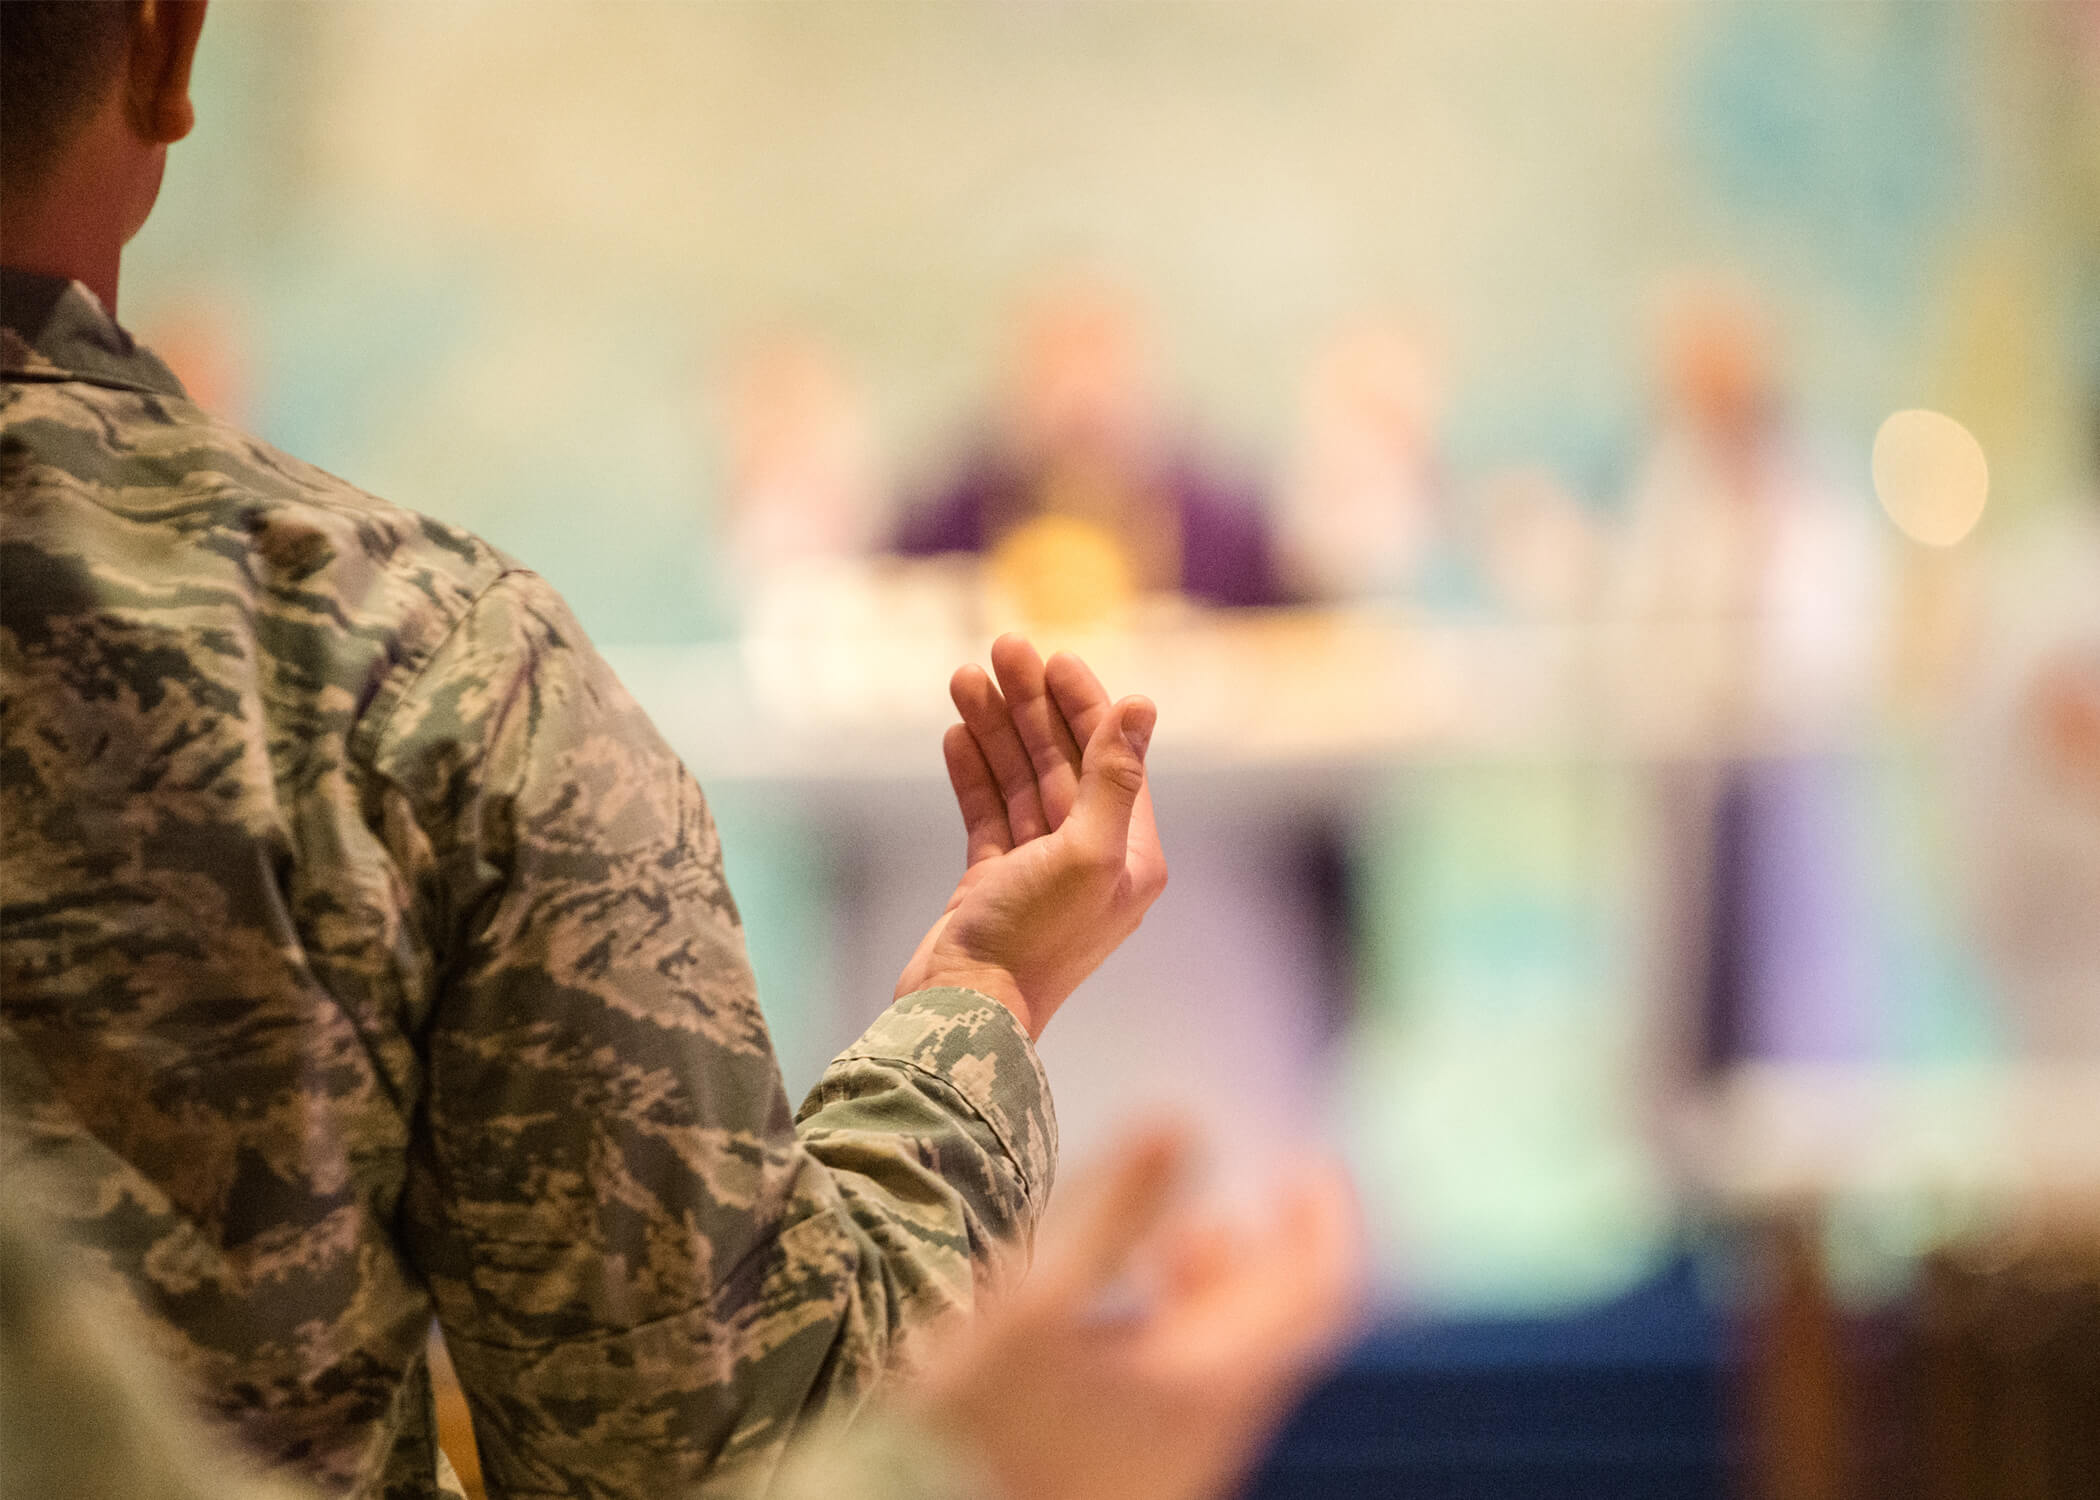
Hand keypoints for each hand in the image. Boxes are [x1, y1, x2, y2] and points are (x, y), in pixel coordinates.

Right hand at [896, 635, 1167, 1037]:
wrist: (963, 1013)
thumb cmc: (1032, 940)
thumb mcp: (1086, 853)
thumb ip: (1113, 777)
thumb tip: (1142, 703)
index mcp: (1131, 855)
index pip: (1111, 758)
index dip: (1083, 702)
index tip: (1050, 657)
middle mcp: (1092, 859)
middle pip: (1063, 761)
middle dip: (1031, 705)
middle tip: (1000, 649)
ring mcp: (1040, 871)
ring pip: (1020, 781)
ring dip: (995, 728)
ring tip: (962, 678)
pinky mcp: (994, 884)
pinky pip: (988, 813)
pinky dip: (974, 773)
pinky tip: (956, 732)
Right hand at [909, 1127, 1363, 1499]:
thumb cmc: (972, 1430)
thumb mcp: (1038, 1306)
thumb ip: (1115, 1212)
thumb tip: (1179, 1120)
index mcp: (1206, 1392)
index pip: (1318, 1295)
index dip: (1327, 1220)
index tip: (1307, 1163)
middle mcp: (1208, 1438)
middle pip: (1277, 1328)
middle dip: (1269, 1248)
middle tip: (1258, 1188)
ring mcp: (1173, 1464)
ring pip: (1230, 1361)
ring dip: (1217, 1288)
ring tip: (1179, 1237)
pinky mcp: (1131, 1475)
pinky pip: (1188, 1392)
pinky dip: (1179, 1328)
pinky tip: (1124, 1305)